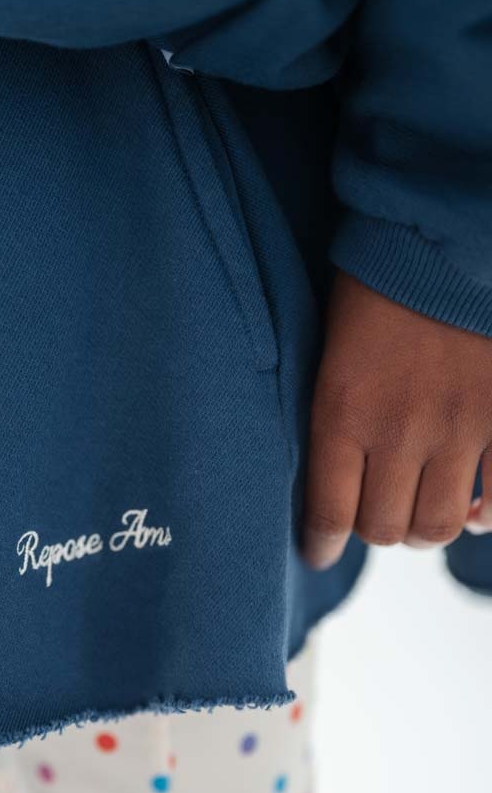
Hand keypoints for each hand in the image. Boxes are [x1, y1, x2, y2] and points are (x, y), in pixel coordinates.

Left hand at [303, 272, 491, 569]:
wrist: (441, 239)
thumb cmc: (373, 291)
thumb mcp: (330, 356)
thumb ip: (335, 420)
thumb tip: (345, 480)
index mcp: (342, 415)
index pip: (329, 514)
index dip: (321, 545)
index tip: (318, 553)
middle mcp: (398, 432)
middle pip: (385, 529)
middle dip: (377, 531)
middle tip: (378, 515)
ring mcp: (457, 428)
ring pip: (438, 526)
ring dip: (427, 529)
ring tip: (423, 513)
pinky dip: (489, 516)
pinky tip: (479, 512)